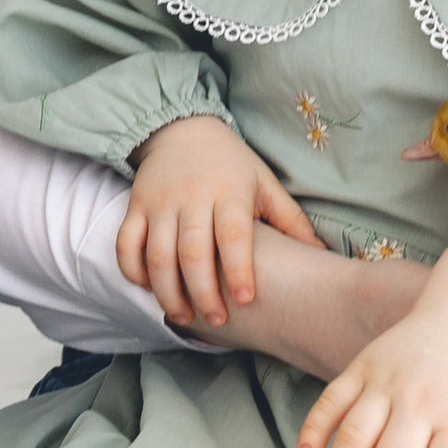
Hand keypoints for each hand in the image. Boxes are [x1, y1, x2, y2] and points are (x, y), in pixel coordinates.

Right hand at [116, 114, 317, 329]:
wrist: (181, 128)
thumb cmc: (231, 164)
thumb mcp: (264, 184)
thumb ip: (290, 220)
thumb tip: (320, 256)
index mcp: (229, 192)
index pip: (232, 235)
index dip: (238, 270)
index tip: (245, 300)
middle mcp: (192, 198)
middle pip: (192, 252)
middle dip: (203, 291)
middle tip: (217, 319)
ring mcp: (160, 203)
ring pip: (157, 254)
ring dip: (167, 291)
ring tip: (183, 316)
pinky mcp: (136, 207)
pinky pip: (126, 244)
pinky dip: (133, 270)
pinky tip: (148, 289)